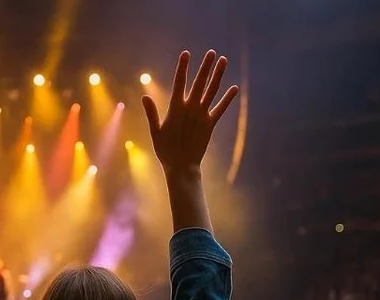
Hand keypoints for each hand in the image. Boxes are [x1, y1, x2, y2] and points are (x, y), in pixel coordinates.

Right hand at [142, 50, 239, 174]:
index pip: (179, 83)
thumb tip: (144, 96)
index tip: (186, 53)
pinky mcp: (210, 124)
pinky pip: (221, 109)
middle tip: (212, 52)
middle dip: (205, 66)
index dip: (182, 67)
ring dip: (218, 75)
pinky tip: (234, 87)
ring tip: (223, 61)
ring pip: (212, 91)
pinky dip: (228, 98)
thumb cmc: (166, 150)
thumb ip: (151, 113)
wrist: (182, 167)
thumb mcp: (155, 131)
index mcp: (176, 108)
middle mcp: (190, 109)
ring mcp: (202, 116)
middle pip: (199, 83)